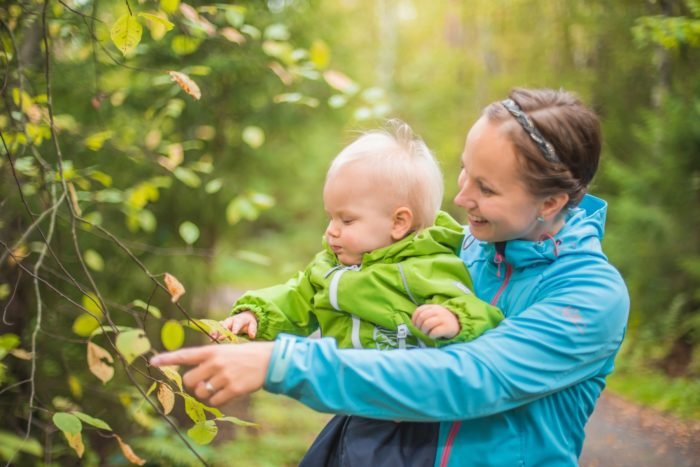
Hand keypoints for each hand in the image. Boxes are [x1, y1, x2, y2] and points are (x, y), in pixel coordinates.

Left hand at [150, 342, 273, 405]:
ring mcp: (224, 376)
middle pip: (189, 380)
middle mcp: (215, 362)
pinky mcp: (233, 389)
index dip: (168, 359)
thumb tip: (195, 382)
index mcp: (212, 351)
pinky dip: (218, 400)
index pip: (185, 355)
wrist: (269, 360)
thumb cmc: (246, 356)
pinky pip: (215, 401)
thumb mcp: (226, 351)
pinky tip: (228, 392)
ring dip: (206, 393)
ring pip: (201, 393)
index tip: (152, 362)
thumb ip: (209, 361)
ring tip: (219, 387)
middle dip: (195, 384)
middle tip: (206, 382)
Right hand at [215, 311, 257, 338]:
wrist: (243, 317)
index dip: (235, 328)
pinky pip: (216, 329)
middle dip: (223, 331)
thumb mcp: (253, 324)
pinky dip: (213, 333)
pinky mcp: (221, 326)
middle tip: (221, 337)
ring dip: (215, 332)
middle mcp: (230, 320)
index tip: (234, 333)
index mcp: (239, 320)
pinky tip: (210, 339)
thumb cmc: (248, 322)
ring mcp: (225, 323)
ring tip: (212, 338)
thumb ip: (252, 329)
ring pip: (219, 326)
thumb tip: (252, 336)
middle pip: (226, 325)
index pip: (237, 324)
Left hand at [412, 304, 459, 338]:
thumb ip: (425, 315)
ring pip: (427, 324)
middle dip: (419, 326)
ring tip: (427, 333)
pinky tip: (433, 336)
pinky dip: (431, 335)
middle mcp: (438, 311)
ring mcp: (443, 319)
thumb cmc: (442, 320)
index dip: (414, 319)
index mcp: (433, 307)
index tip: (415, 325)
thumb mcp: (434, 314)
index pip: (419, 310)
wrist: (459, 323)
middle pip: (422, 317)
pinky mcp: (447, 327)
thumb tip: (413, 324)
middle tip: (421, 330)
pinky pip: (435, 332)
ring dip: (424, 331)